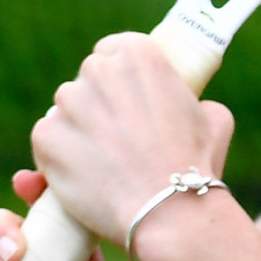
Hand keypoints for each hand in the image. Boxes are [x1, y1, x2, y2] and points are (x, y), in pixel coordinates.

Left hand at [31, 32, 235, 249]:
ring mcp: (69, 103)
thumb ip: (192, 99)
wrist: (169, 210)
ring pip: (65, 110)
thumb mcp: (214, 117)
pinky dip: (58, 154)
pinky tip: (83, 173)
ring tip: (102, 160)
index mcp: (139, 55)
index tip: (125, 97)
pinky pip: (47, 138)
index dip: (118, 76)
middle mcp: (100, 70)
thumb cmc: (196, 165)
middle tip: (118, 135)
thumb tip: (188, 104)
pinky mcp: (47, 136)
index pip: (113, 50)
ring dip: (77, 128)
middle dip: (98, 102)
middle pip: (87, 79)